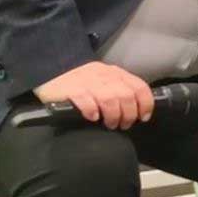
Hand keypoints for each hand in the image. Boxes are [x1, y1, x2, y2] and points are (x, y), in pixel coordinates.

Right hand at [32, 62, 154, 130]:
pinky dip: (92, 110)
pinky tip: (93, 117)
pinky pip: (86, 100)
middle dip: (129, 114)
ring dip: (114, 115)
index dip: (145, 104)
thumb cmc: (82, 81)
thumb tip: (135, 110)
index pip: (139, 87)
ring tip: (110, 124)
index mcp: (116, 73)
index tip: (143, 117)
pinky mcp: (71, 89)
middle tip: (124, 125)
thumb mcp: (105, 81)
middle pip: (126, 96)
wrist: (51, 71)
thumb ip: (119, 90)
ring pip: (110, 99)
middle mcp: (105, 75)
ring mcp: (88, 81)